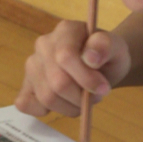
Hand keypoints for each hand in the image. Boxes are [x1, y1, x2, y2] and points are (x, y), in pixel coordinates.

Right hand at [15, 18, 130, 116]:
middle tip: (96, 96)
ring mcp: (32, 65)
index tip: (103, 88)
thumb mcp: (117, 48)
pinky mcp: (27, 84)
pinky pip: (25, 103)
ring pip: (46, 97)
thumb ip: (106, 47)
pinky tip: (61, 103)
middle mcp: (43, 45)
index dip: (86, 79)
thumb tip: (91, 57)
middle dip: (80, 97)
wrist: (101, 65)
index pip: (65, 57)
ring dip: (70, 107)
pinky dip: (44, 110)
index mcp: (65, 31)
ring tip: (83, 100)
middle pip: (57, 82)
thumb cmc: (106, 57)